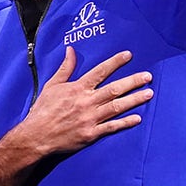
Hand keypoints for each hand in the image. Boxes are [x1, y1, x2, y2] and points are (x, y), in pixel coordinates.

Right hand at [19, 47, 152, 156]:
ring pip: (117, 107)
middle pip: (114, 89)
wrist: (36, 136)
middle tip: (148, 76)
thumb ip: (65, 68)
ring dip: (135, 99)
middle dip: (133, 81)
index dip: (115, 62)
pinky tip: (138, 118)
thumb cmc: (43, 109)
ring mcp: (90, 118)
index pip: (100, 71)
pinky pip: (111, 127)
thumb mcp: (52, 85)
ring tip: (149, 93)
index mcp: (78, 88)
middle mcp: (86, 101)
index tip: (129, 55)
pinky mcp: (91, 134)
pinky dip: (125, 123)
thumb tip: (71, 49)